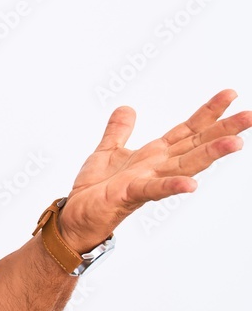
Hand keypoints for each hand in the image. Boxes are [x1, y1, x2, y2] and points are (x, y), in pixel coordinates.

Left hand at [59, 89, 250, 250]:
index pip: (187, 130)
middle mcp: (157, 167)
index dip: (208, 113)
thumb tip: (126, 108)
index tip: (230, 94)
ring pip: (184, 166)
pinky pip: (154, 189)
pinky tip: (191, 185)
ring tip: (236, 142)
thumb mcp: (106, 151)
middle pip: (196, 145)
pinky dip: (172, 186)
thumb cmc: (95, 190)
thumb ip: (118, 131)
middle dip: (223, 130)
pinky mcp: (130, 194)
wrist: (76, 216)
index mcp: (154, 155)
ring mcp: (147, 181)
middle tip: (250, 115)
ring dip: (210, 154)